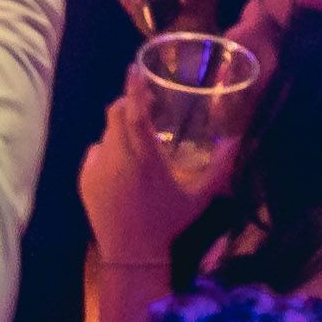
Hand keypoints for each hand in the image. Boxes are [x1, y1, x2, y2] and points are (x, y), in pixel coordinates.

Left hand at [80, 0, 257, 258]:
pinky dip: (108, 151)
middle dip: (128, 103)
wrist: (131, 254)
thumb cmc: (168, 223)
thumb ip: (220, 168)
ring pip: (106, 132)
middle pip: (116, 113)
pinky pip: (95, 152)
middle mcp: (118, 158)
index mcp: (145, 158)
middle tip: (145, 106)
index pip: (136, 112)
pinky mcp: (85, 178)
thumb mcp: (199, 197)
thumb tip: (237, 141)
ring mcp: (97, 167)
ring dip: (120, 130)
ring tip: (137, 145)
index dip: (135, 87)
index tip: (135, 68)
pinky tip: (122, 168)